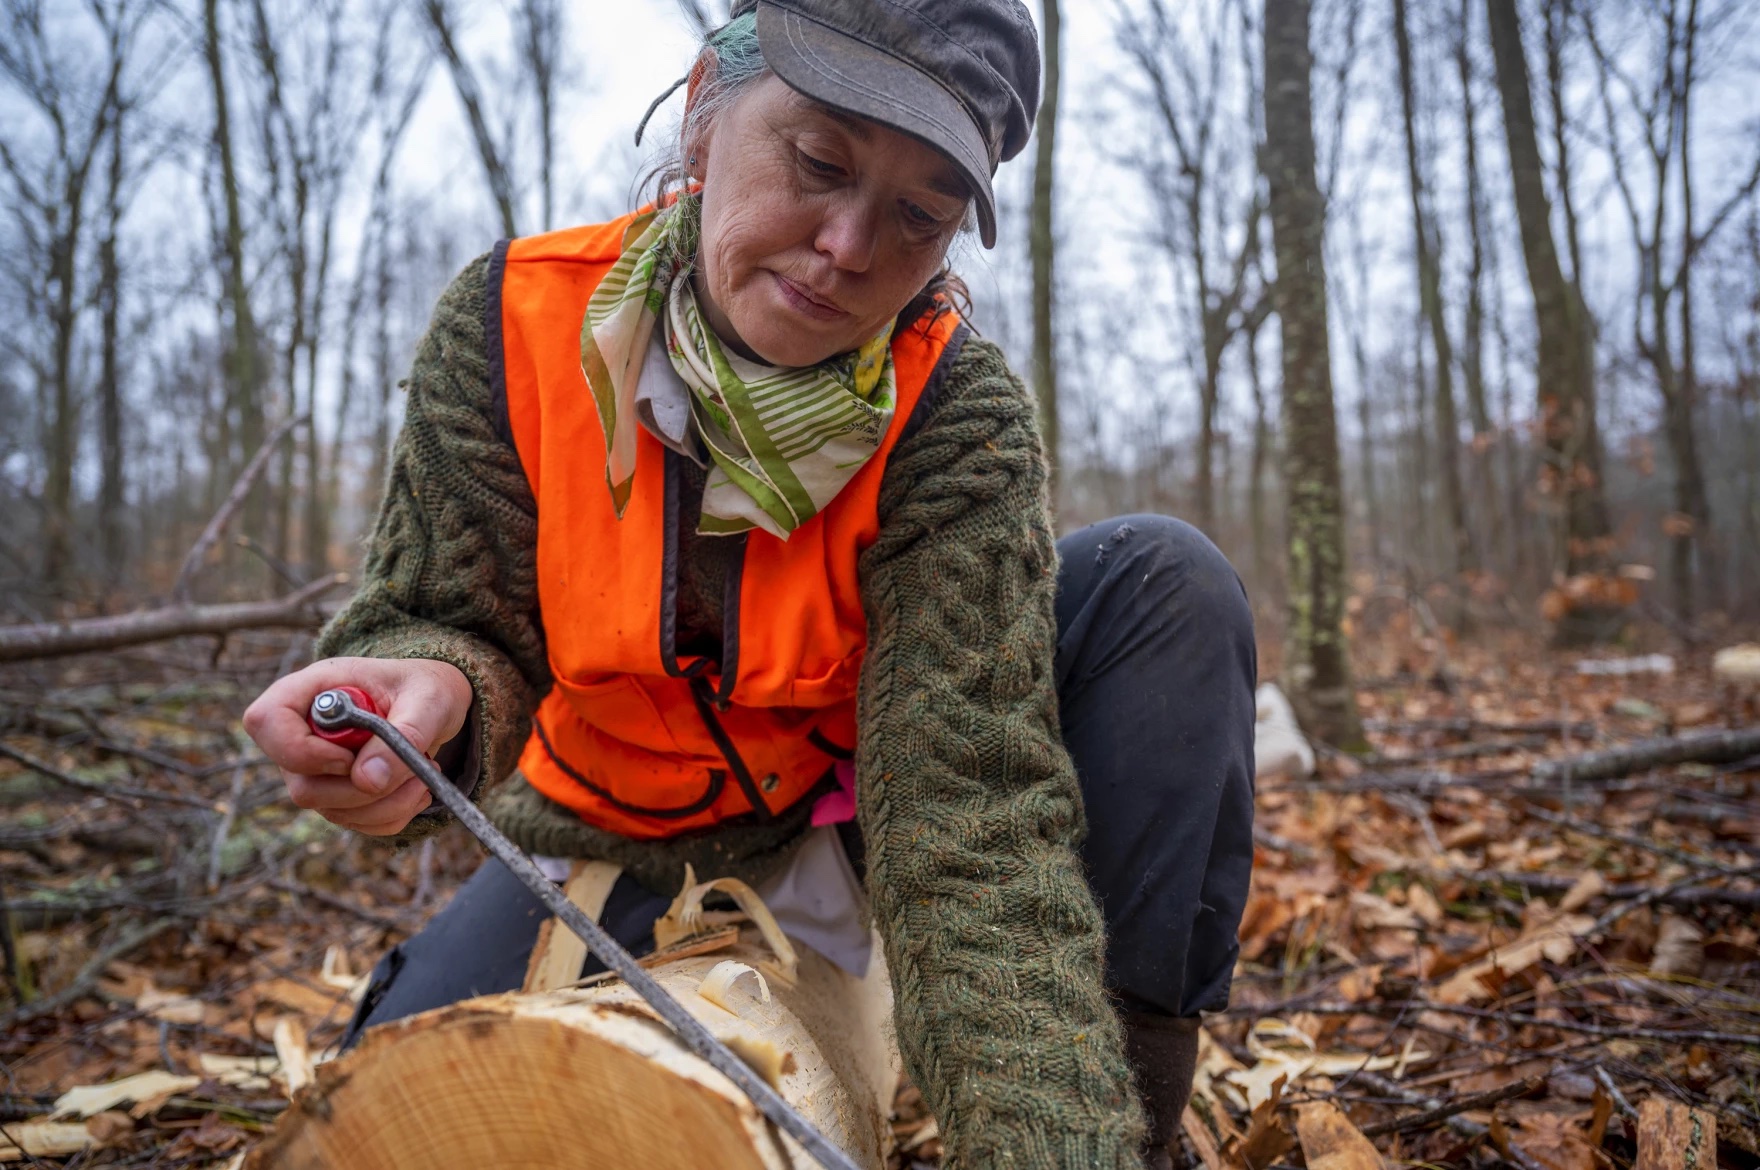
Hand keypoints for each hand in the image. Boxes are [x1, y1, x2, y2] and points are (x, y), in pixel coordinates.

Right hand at [243, 657, 471, 834]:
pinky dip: (393, 814)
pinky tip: (417, 787)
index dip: (301, 751)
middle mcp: (303, 732)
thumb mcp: (429, 699)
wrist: (436, 704)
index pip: (265, 721)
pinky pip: (356, 822)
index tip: (351, 756)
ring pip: (330, 810)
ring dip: (387, 803)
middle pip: (301, 784)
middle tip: (414, 768)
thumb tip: (368, 781)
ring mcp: (315, 769)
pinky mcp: (336, 795)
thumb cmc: (428, 688)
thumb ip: (402, 734)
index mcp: (313, 689)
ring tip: (424, 773)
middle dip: (363, 789)